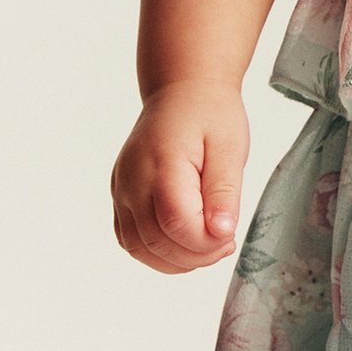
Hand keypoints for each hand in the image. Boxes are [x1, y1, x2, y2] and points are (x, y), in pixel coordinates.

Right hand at [111, 78, 248, 273]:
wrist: (182, 91)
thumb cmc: (209, 114)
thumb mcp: (230, 146)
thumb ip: (224, 191)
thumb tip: (221, 233)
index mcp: (161, 162)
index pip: (176, 223)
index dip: (205, 243)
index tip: (231, 237)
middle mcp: (132, 179)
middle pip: (155, 241)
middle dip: (195, 255)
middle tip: (225, 244)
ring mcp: (121, 189)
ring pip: (139, 248)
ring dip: (176, 260)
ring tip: (208, 246)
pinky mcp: (120, 197)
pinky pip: (131, 239)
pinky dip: (158, 252)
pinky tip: (186, 243)